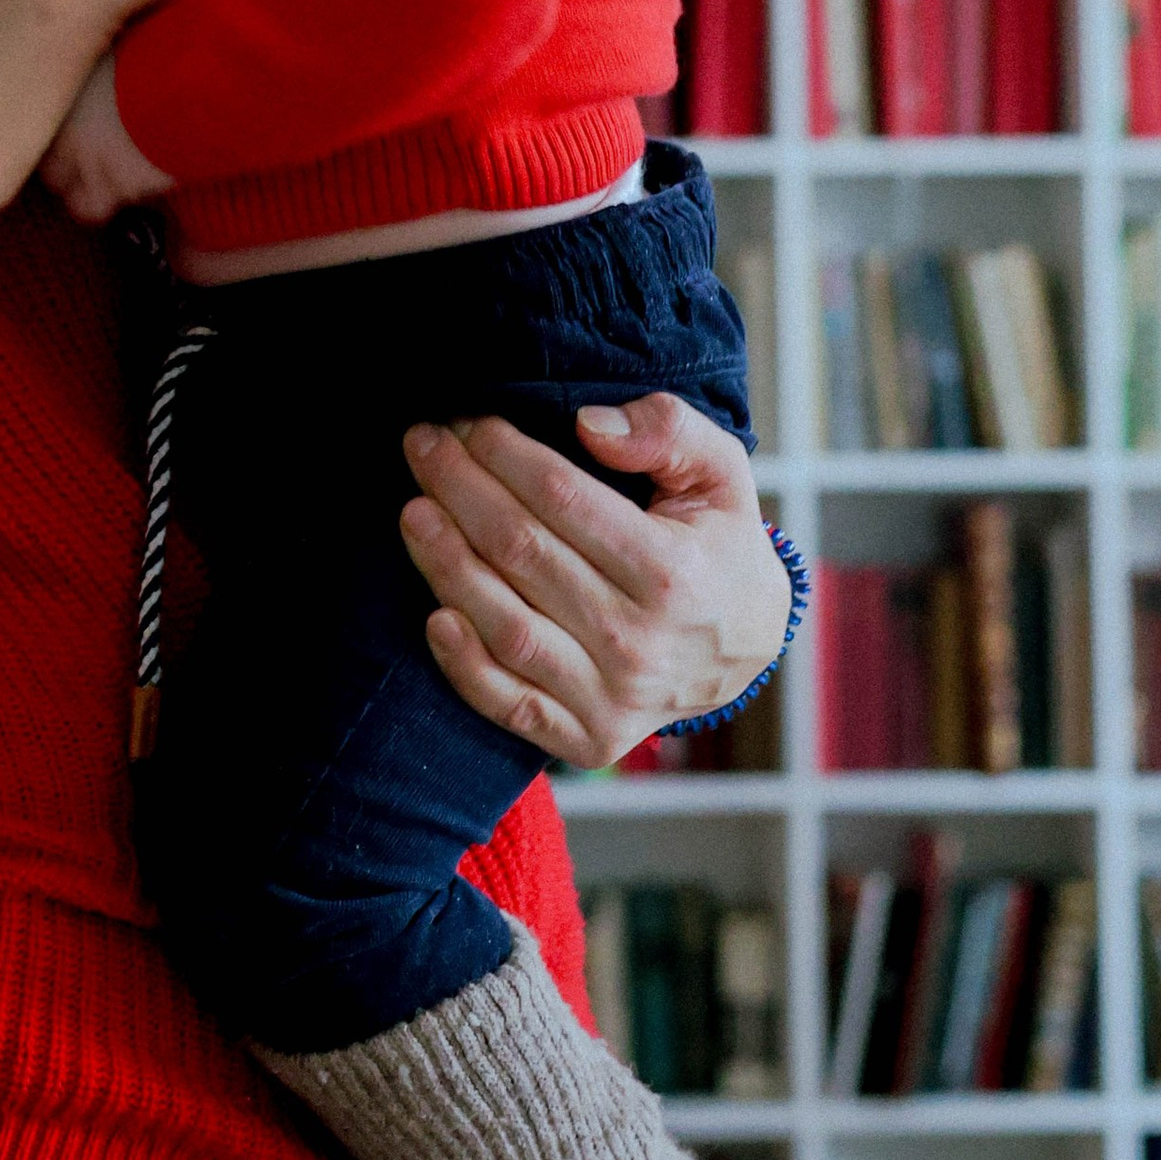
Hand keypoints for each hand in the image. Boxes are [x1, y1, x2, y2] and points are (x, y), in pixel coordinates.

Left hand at [397, 392, 788, 771]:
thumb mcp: (721, 473)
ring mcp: (613, 700)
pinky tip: (431, 613)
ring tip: (413, 510)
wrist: (747, 648)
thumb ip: (668, 430)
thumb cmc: (719, 546)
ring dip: (446, 563)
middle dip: (460, 488)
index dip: (505, 454)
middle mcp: (642, 644)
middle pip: (523, 554)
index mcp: (675, 575)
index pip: (564, 499)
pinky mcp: (588, 738)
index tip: (467, 421)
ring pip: (507, 626)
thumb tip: (589, 425)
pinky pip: (509, 703)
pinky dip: (462, 664)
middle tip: (424, 445)